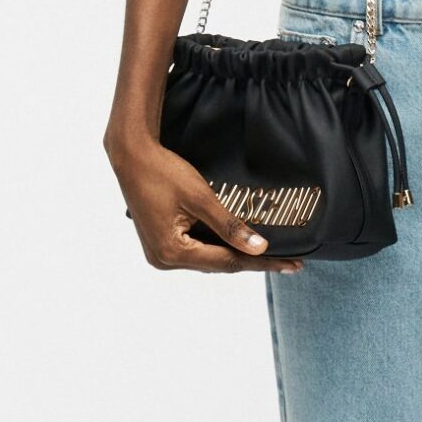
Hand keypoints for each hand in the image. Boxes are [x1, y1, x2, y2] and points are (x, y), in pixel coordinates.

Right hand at [107, 136, 306, 274]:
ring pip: (207, 258)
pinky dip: (216, 245)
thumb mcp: (200, 197)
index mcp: (172, 252)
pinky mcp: (159, 243)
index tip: (290, 265)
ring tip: (268, 253)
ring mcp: (160, 253)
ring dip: (234, 253)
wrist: (131, 156)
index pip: (228, 262)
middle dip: (251, 260)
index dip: (262, 263)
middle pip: (218, 264)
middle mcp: (164, 260)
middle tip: (286, 260)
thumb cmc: (163, 171)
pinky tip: (237, 241)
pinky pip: (195, 250)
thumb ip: (229, 225)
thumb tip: (260, 248)